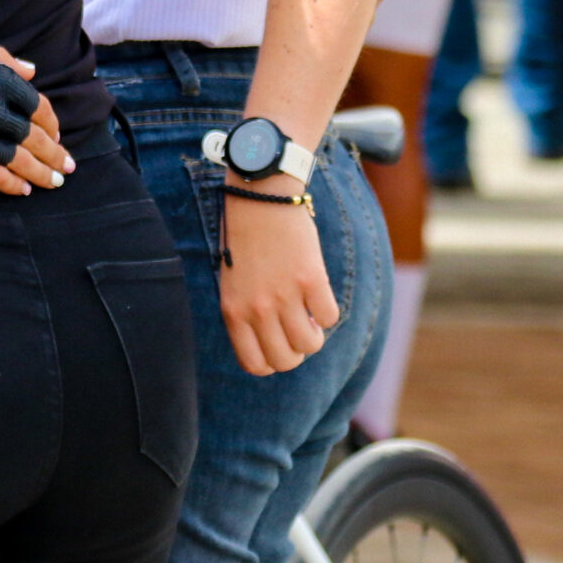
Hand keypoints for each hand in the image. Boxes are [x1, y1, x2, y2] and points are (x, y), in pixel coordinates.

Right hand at [0, 53, 70, 198]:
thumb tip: (33, 73)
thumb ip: (4, 59)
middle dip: (55, 154)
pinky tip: (23, 190)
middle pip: (35, 138)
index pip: (39, 107)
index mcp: (0, 82)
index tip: (58, 136)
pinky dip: (10, 185)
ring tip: (55, 183)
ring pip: (19, 160)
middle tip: (69, 167)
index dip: (51, 123)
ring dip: (41, 173)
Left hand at [219, 181, 339, 375]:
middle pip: (286, 361)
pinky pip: (329, 318)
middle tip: (297, 328)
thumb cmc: (244, 239)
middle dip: (296, 352)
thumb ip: (247, 313)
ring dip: (314, 333)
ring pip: (311, 345)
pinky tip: (317, 294)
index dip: (272, 361)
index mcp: (232, 310)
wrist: (258, 198)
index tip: (279, 343)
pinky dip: (328, 312)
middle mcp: (256, 308)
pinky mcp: (310, 280)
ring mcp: (283, 295)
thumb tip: (274, 343)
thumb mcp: (232, 281)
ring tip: (308, 313)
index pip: (255, 364)